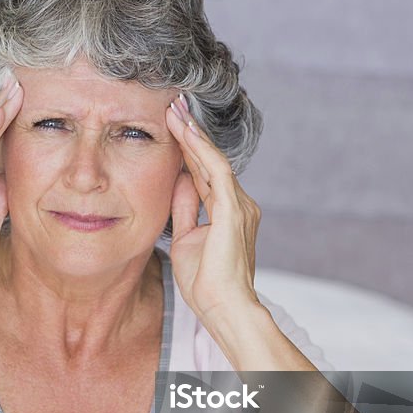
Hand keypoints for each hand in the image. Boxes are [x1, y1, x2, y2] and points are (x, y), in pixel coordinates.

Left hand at [164, 92, 261, 321]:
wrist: (224, 309)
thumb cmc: (206, 284)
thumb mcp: (185, 240)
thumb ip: (185, 210)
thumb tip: (179, 182)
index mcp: (229, 212)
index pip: (205, 172)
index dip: (188, 149)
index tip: (172, 124)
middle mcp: (240, 204)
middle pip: (209, 161)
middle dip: (191, 131)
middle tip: (174, 103)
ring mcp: (240, 206)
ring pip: (212, 160)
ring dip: (192, 133)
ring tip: (174, 108)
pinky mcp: (234, 211)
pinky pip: (215, 171)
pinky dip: (200, 148)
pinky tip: (185, 130)